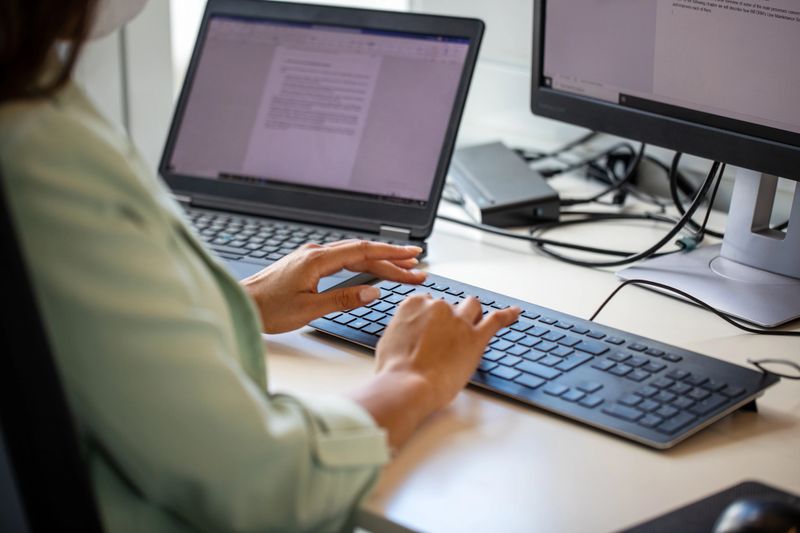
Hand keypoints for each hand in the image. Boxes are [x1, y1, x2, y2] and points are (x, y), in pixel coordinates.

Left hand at [242, 240, 425, 333]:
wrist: (241, 303)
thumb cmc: (268, 308)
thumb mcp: (309, 308)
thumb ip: (343, 299)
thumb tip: (372, 291)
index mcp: (318, 259)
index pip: (363, 252)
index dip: (391, 254)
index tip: (413, 256)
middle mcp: (315, 253)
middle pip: (362, 253)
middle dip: (392, 260)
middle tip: (417, 267)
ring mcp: (310, 257)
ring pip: (353, 257)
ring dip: (378, 263)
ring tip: (402, 270)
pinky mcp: (306, 265)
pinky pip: (341, 261)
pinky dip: (361, 265)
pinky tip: (371, 271)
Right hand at [350, 295, 519, 448]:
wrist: (407, 385)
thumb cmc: (394, 370)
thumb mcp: (388, 341)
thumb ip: (403, 329)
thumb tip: (408, 333)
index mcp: (414, 305)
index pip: (426, 301)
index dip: (429, 317)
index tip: (429, 328)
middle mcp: (438, 307)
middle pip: (449, 306)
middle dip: (449, 318)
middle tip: (446, 337)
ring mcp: (459, 321)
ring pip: (472, 307)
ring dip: (473, 314)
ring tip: (474, 324)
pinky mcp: (476, 337)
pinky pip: (496, 320)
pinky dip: (508, 315)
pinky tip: (515, 313)